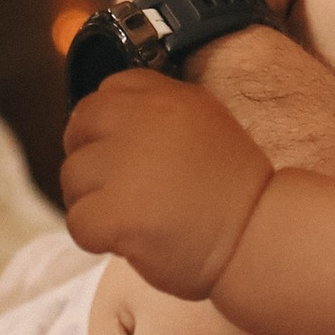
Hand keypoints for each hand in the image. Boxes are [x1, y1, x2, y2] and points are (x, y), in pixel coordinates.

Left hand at [61, 72, 271, 295]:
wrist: (261, 237)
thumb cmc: (235, 192)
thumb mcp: (206, 125)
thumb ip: (159, 116)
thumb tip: (110, 126)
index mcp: (166, 99)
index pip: (107, 92)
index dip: (103, 125)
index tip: (117, 153)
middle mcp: (143, 121)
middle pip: (79, 128)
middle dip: (88, 159)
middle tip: (111, 189)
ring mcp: (127, 166)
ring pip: (73, 178)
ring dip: (90, 201)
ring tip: (128, 218)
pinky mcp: (117, 212)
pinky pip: (78, 222)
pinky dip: (95, 238)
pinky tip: (125, 241)